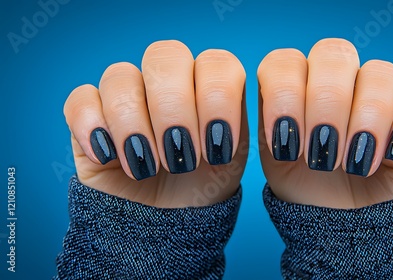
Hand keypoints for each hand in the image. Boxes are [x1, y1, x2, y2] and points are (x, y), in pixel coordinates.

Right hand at [64, 40, 247, 207]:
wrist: (169, 220)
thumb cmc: (203, 184)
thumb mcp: (230, 159)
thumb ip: (233, 125)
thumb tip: (230, 108)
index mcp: (207, 83)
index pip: (215, 62)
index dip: (218, 100)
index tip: (219, 151)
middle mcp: (167, 81)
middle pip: (164, 55)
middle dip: (175, 108)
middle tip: (183, 157)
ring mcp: (127, 95)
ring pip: (120, 76)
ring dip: (134, 123)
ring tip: (147, 167)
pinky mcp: (90, 117)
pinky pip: (81, 99)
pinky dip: (92, 125)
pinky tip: (108, 156)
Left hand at [258, 38, 392, 208]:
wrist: (343, 218)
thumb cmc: (307, 184)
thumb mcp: (278, 163)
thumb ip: (272, 131)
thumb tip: (283, 119)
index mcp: (298, 82)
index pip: (285, 61)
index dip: (283, 97)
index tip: (285, 147)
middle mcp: (338, 77)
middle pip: (333, 54)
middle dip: (325, 105)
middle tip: (321, 155)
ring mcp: (378, 90)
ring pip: (380, 73)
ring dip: (365, 118)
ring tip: (355, 165)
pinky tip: (392, 156)